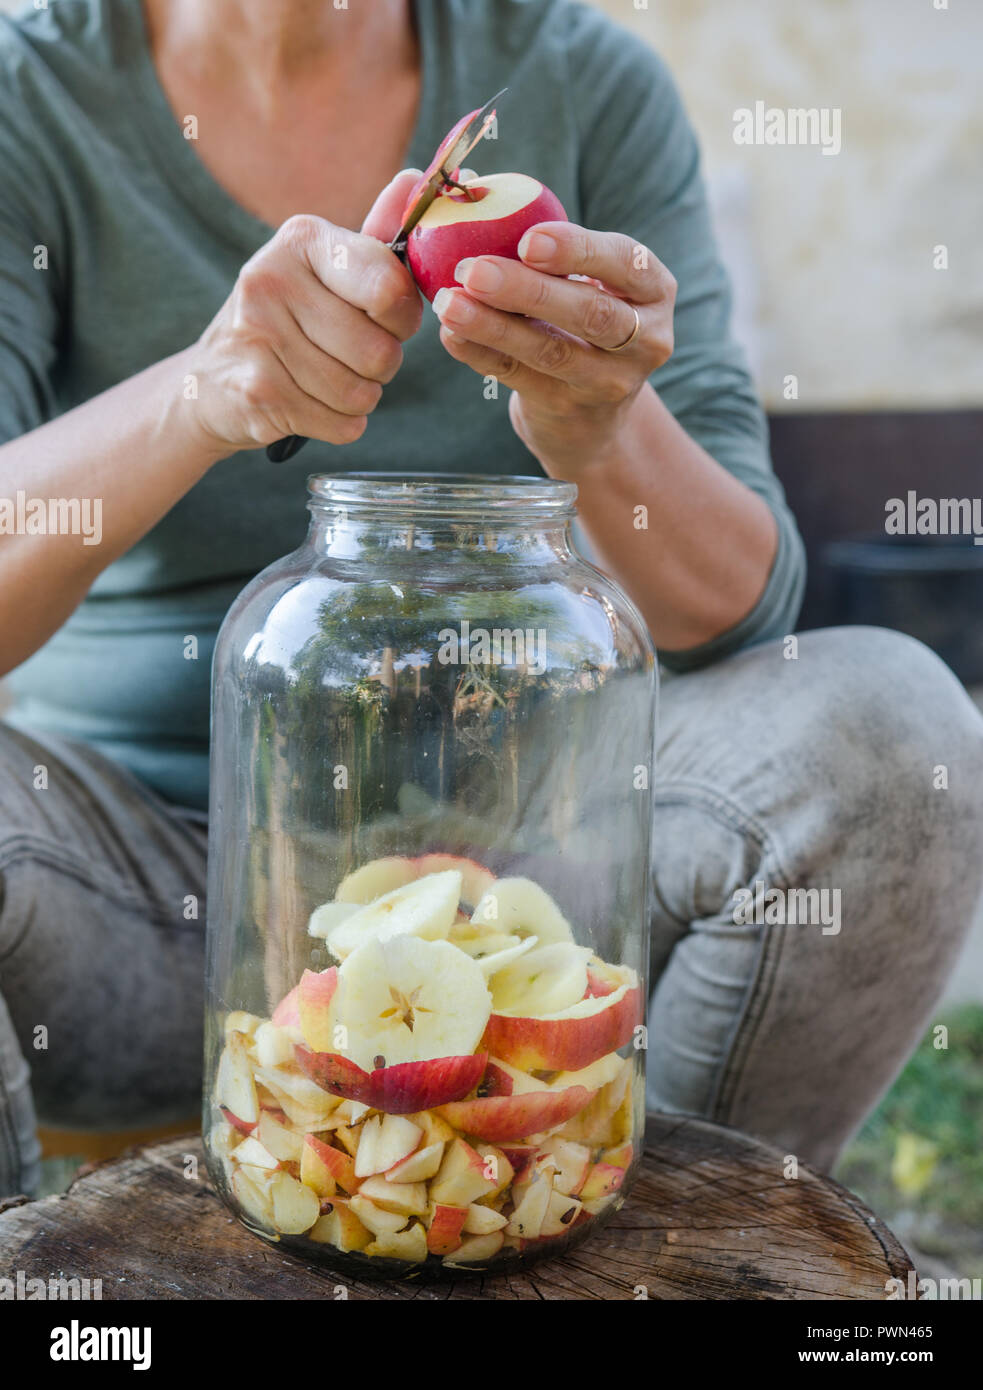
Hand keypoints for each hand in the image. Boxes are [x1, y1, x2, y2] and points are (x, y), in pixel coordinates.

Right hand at [187, 170, 422, 453]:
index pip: (389, 288)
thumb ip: (375, 239)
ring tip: (327, 380)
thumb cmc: (286, 320)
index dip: (403, 317)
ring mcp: (259, 337)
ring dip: (359, 398)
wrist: (210, 382)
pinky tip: (310, 404)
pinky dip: (339, 424)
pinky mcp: (257, 392)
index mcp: (301, 239)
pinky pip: (342, 424)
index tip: (386, 318)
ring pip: (362, 393)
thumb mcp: (325, 271)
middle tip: (351, 357)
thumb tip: (415, 180)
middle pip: (381, 351)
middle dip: (381, 366)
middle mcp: (272, 280)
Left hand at [433, 222, 675, 468]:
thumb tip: (472, 184)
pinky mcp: (569, 410)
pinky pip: (520, 378)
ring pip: (552, 351)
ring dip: (495, 326)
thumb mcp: (586, 279)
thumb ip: (545, 243)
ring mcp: (609, 382)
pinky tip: (451, 335)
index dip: (577, 250)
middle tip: (474, 269)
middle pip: (590, 313)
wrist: (592, 412)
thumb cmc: (579, 316)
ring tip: (449, 303)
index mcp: (653, 288)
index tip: (528, 239)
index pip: (624, 262)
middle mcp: (646, 338)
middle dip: (528, 290)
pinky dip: (481, 354)